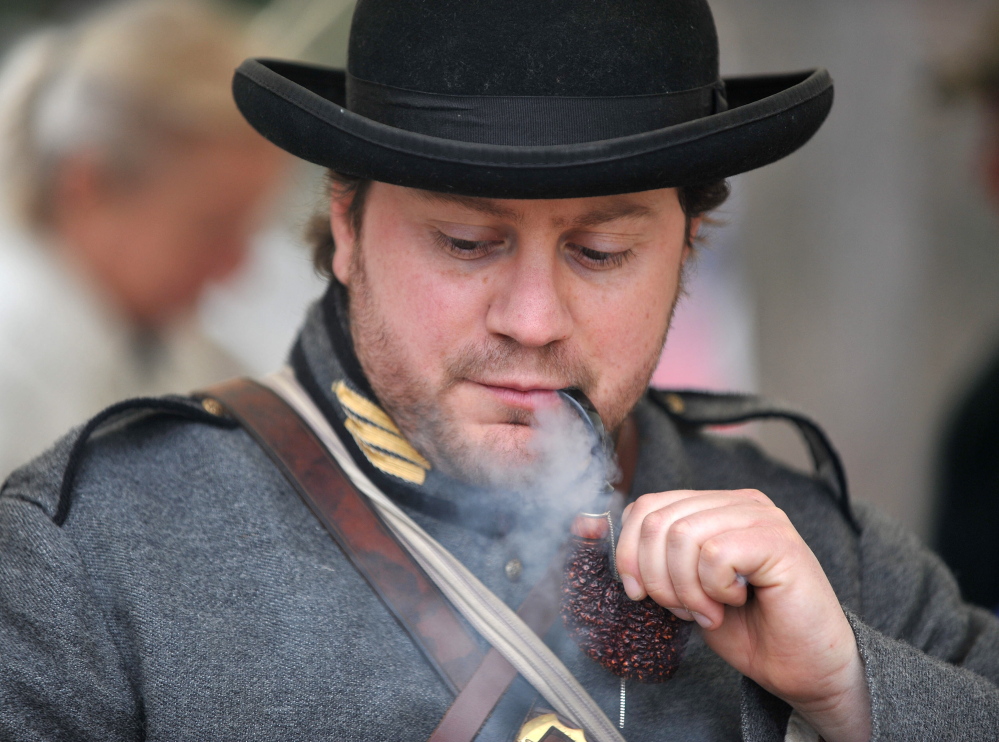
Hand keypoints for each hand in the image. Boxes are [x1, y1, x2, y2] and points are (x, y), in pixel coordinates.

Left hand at [615, 489, 870, 741]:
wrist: (803, 668)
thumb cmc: (748, 629)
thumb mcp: (683, 587)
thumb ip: (652, 557)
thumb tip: (593, 530)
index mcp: (714, 506)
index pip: (646, 505)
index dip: (628, 552)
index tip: (640, 593)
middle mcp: (738, 502)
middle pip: (658, 520)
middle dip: (658, 577)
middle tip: (685, 609)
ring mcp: (761, 517)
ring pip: (682, 536)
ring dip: (686, 588)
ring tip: (711, 609)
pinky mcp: (779, 540)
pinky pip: (715, 554)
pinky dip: (714, 589)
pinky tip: (736, 601)